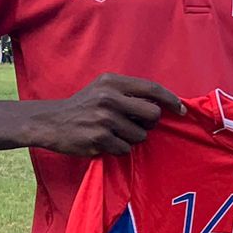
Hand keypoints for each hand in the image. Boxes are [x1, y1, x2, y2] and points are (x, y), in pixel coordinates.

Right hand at [24, 74, 182, 156]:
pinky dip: (119, 148)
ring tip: (114, 133)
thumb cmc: (84, 106)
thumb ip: (129, 92)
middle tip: (137, 124)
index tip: (181, 110)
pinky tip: (105, 142)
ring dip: (132, 138)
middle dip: (150, 123)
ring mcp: (104, 119)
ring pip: (140, 135)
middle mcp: (109, 98)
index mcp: (113, 82)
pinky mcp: (99, 139)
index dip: (171, 100)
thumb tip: (163, 102)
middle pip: (153, 114)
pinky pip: (126, 149)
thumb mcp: (103, 89)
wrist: (51, 122)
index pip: (152, 89)